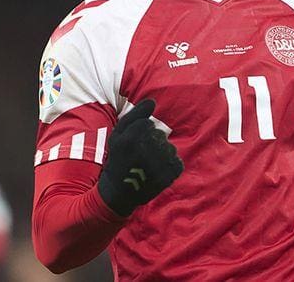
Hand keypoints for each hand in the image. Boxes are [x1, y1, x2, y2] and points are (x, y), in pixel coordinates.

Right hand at [97, 100, 183, 216]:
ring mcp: (161, 162)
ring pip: (169, 148)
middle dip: (151, 143)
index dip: (141, 134)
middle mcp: (147, 149)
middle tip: (140, 158)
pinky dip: (168, 166)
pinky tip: (156, 173)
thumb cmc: (118, 159)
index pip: (148, 124)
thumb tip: (153, 101)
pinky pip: (176, 161)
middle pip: (160, 135)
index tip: (134, 146)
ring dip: (161, 155)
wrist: (120, 192)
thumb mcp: (117, 135)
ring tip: (147, 167)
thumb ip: (135, 115)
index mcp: (131, 139)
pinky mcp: (171, 174)